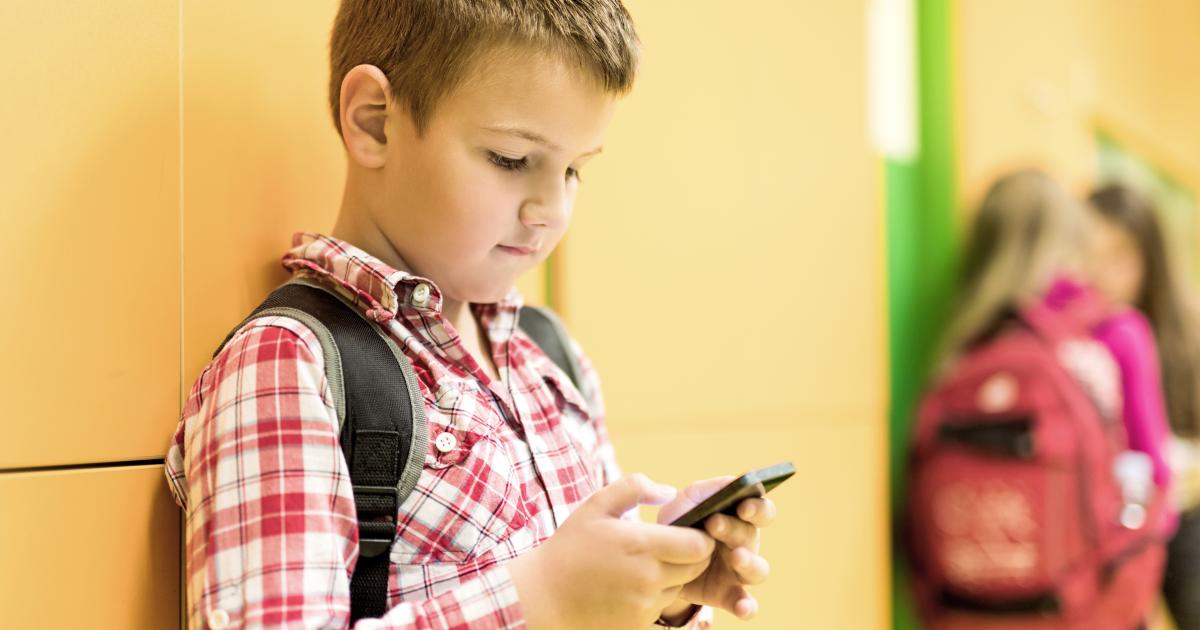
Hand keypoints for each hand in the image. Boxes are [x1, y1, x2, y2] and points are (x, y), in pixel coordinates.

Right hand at [508, 474, 716, 629]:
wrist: (544, 596)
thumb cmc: (570, 547)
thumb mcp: (596, 506)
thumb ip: (634, 488)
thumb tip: (669, 492)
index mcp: (641, 544)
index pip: (699, 545)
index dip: (701, 536)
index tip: (688, 529)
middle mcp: (649, 577)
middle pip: (698, 567)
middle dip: (693, 554)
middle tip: (674, 544)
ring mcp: (645, 603)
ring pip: (682, 586)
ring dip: (675, 575)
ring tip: (647, 563)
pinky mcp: (639, 623)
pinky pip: (664, 605)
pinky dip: (657, 594)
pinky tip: (633, 583)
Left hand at [657, 477, 776, 620]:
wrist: (656, 562)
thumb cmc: (679, 525)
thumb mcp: (686, 503)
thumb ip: (708, 490)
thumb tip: (733, 482)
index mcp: (738, 518)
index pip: (761, 509)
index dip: (757, 506)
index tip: (743, 505)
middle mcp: (744, 544)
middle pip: (752, 535)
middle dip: (735, 529)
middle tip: (715, 525)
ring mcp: (738, 571)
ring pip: (758, 569)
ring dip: (749, 563)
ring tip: (735, 558)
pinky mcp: (728, 594)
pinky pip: (745, 602)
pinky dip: (747, 606)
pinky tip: (743, 608)